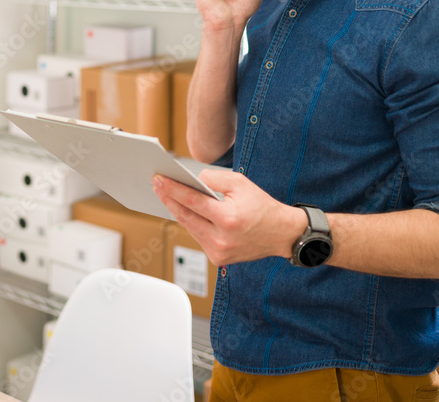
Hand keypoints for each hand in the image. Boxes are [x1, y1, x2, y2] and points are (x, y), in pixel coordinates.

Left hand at [152, 169, 305, 265]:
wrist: (281, 234)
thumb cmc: (262, 207)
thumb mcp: (241, 183)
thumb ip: (214, 178)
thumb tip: (193, 180)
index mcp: (228, 219)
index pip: (192, 201)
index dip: (172, 189)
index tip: (159, 179)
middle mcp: (221, 238)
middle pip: (185, 216)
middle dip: (169, 199)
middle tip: (157, 185)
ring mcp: (218, 251)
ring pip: (189, 228)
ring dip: (177, 211)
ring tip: (166, 195)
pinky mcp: (218, 258)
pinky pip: (198, 237)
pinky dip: (191, 224)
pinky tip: (183, 211)